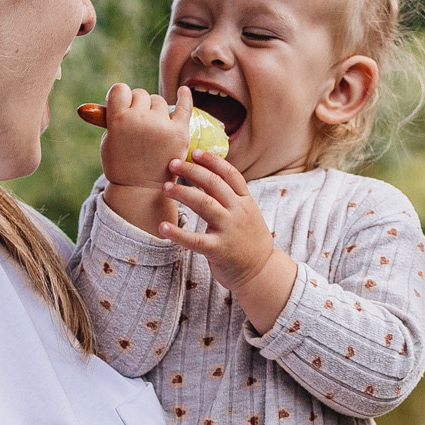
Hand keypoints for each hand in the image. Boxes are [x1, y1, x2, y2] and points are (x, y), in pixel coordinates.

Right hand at [99, 83, 193, 188]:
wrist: (141, 190)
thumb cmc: (122, 165)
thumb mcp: (108, 140)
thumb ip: (114, 118)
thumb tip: (120, 96)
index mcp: (118, 120)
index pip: (119, 90)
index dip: (121, 97)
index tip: (122, 106)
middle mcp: (140, 119)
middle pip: (140, 94)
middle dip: (138, 106)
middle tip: (139, 125)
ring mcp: (161, 126)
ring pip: (159, 101)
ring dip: (155, 110)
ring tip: (153, 129)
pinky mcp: (179, 133)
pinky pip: (184, 107)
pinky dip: (185, 97)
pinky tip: (184, 90)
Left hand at [158, 149, 281, 294]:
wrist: (261, 272)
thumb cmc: (249, 242)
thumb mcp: (247, 214)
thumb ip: (232, 198)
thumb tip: (210, 177)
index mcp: (245, 202)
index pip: (230, 174)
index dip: (213, 161)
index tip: (195, 152)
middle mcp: (238, 212)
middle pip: (214, 184)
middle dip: (192, 171)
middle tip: (172, 164)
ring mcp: (229, 230)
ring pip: (204, 204)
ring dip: (183, 193)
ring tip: (165, 188)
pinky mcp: (218, 250)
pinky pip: (195, 239)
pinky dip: (177, 233)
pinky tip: (163, 226)